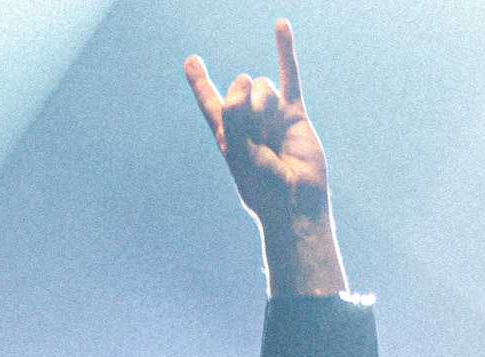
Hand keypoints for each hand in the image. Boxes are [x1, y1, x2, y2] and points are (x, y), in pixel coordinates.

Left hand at [184, 19, 347, 296]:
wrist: (294, 201)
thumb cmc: (262, 186)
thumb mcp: (236, 151)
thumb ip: (232, 114)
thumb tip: (247, 83)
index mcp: (227, 135)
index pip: (210, 103)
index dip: (200, 82)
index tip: (191, 62)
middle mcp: (248, 122)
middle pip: (239, 88)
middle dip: (244, 103)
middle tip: (254, 134)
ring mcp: (271, 116)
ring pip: (261, 86)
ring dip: (263, 105)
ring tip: (271, 134)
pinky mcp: (293, 113)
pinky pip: (289, 76)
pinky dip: (285, 50)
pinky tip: (281, 25)